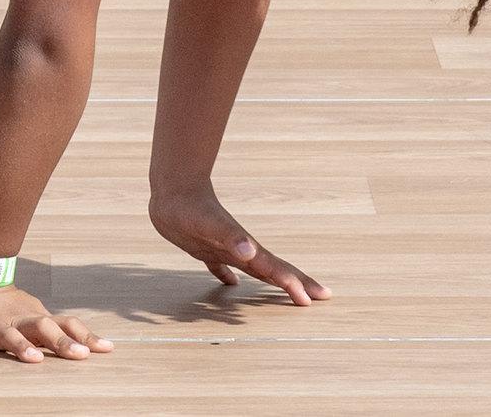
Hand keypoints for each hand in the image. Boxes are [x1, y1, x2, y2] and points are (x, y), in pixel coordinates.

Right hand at [0, 284, 113, 363]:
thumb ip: (64, 331)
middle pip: (43, 328)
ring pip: (8, 335)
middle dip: (62, 342)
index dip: (85, 336)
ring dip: (21, 346)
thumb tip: (104, 347)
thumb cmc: (12, 310)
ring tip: (32, 359)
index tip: (106, 349)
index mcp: (36, 318)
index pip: (66, 324)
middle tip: (79, 355)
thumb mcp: (39, 317)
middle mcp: (18, 319)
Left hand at [147, 184, 330, 304]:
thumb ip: (231, 237)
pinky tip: (232, 284)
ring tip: (285, 292)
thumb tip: (251, 252)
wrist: (172, 189)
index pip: (276, 269)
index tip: (312, 300)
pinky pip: (220, 267)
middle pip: (274, 270)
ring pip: (253, 270)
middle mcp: (239, 250)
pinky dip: (228, 277)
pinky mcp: (203, 248)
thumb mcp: (210, 224)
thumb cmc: (190, 207)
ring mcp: (222, 248)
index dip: (294, 284)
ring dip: (270, 282)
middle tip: (318, 297)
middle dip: (296, 284)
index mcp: (245, 248)